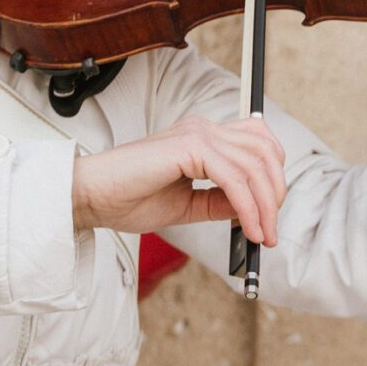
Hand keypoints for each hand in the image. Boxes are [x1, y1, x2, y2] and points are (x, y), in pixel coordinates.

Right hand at [71, 112, 284, 245]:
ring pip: (254, 165)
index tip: (269, 214)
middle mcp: (202, 129)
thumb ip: (218, 202)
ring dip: (265, 206)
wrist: (91, 198)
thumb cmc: (128, 199)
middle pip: (264, 151)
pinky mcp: (189, 147)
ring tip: (262, 236)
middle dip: (275, 193)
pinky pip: (234, 178)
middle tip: (271, 231)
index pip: (257, 143)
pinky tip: (249, 228)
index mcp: (202, 137)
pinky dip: (247, 206)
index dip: (272, 175)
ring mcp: (197, 134)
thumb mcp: (187, 205)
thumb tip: (252, 210)